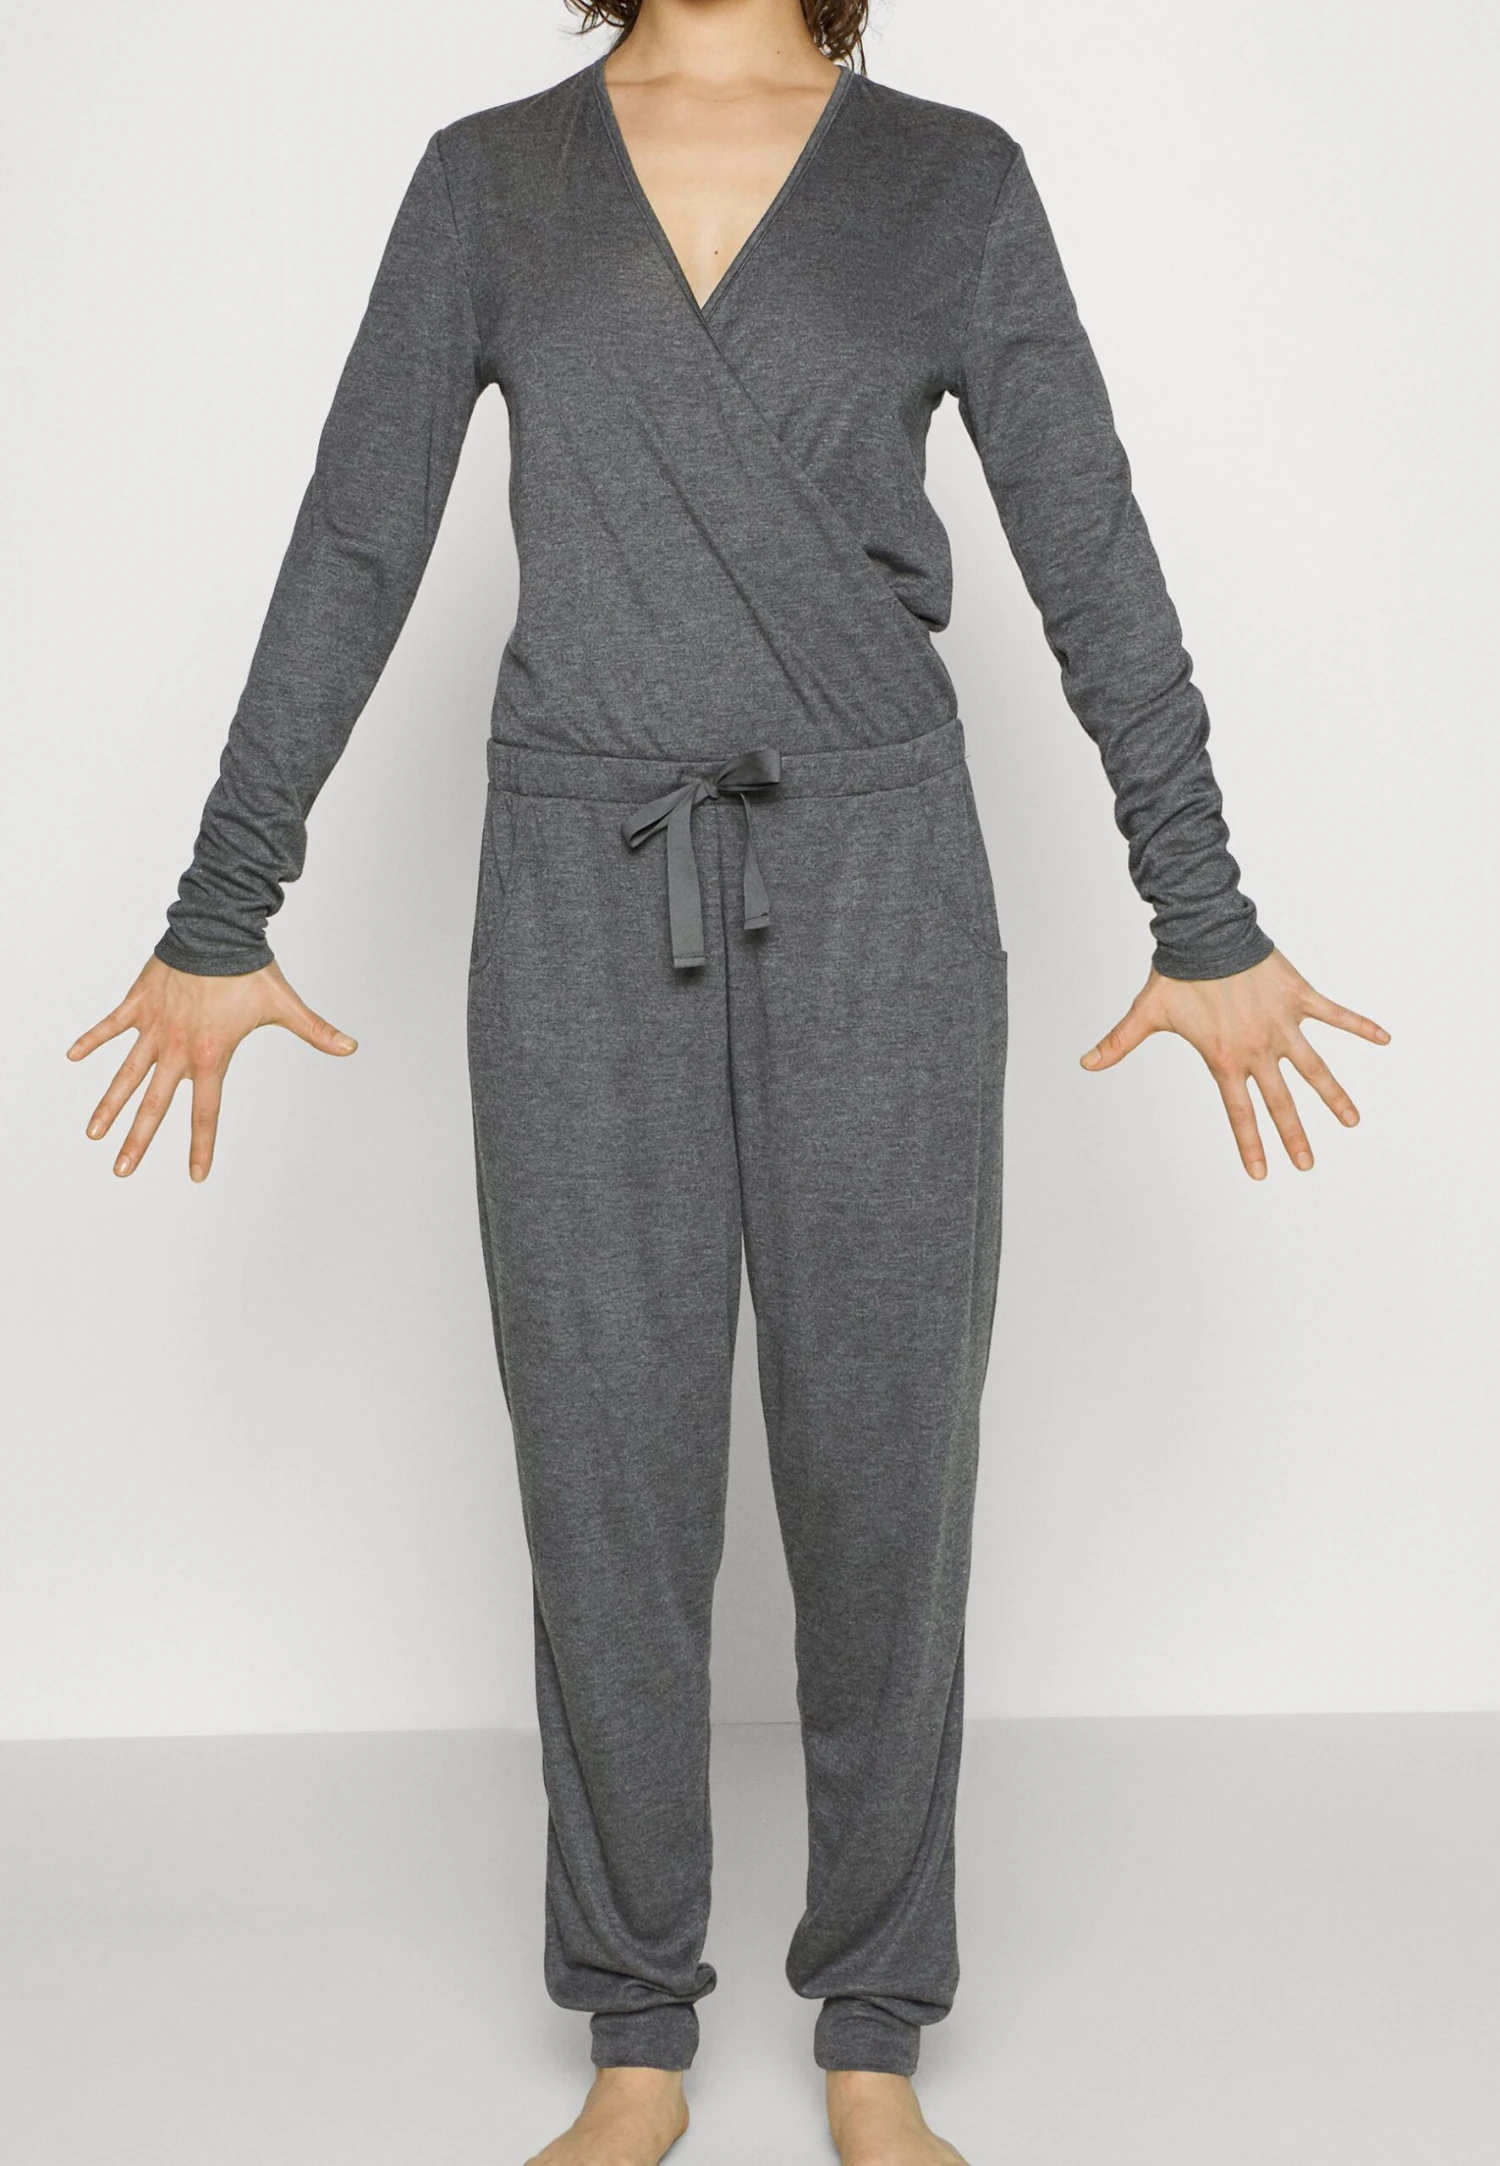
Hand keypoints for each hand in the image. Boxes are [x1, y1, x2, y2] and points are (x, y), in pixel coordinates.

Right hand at [67, 955, 357, 1181]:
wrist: (216, 929)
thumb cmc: (250, 969)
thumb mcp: (284, 1005)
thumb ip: (316, 1031)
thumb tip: (352, 1047)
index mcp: (211, 1056)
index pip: (206, 1112)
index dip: (201, 1145)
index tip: (196, 1174)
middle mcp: (177, 1049)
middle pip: (154, 1105)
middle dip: (138, 1140)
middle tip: (122, 1171)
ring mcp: (154, 1027)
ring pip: (125, 1073)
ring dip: (108, 1104)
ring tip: (93, 1133)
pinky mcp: (139, 1003)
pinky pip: (110, 1026)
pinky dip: (91, 1040)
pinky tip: (71, 1057)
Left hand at [1079, 947, 1389, 1178]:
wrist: (1204, 931)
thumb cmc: (1176, 974)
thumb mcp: (1146, 1014)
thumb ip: (1118, 1043)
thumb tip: (1084, 1062)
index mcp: (1224, 1058)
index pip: (1238, 1112)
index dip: (1249, 1145)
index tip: (1261, 1174)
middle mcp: (1257, 1048)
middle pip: (1279, 1101)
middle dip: (1294, 1136)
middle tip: (1309, 1165)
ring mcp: (1282, 1023)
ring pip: (1314, 1067)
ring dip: (1334, 1095)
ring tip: (1353, 1122)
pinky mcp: (1299, 996)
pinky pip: (1335, 1015)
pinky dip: (1360, 1026)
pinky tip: (1386, 1039)